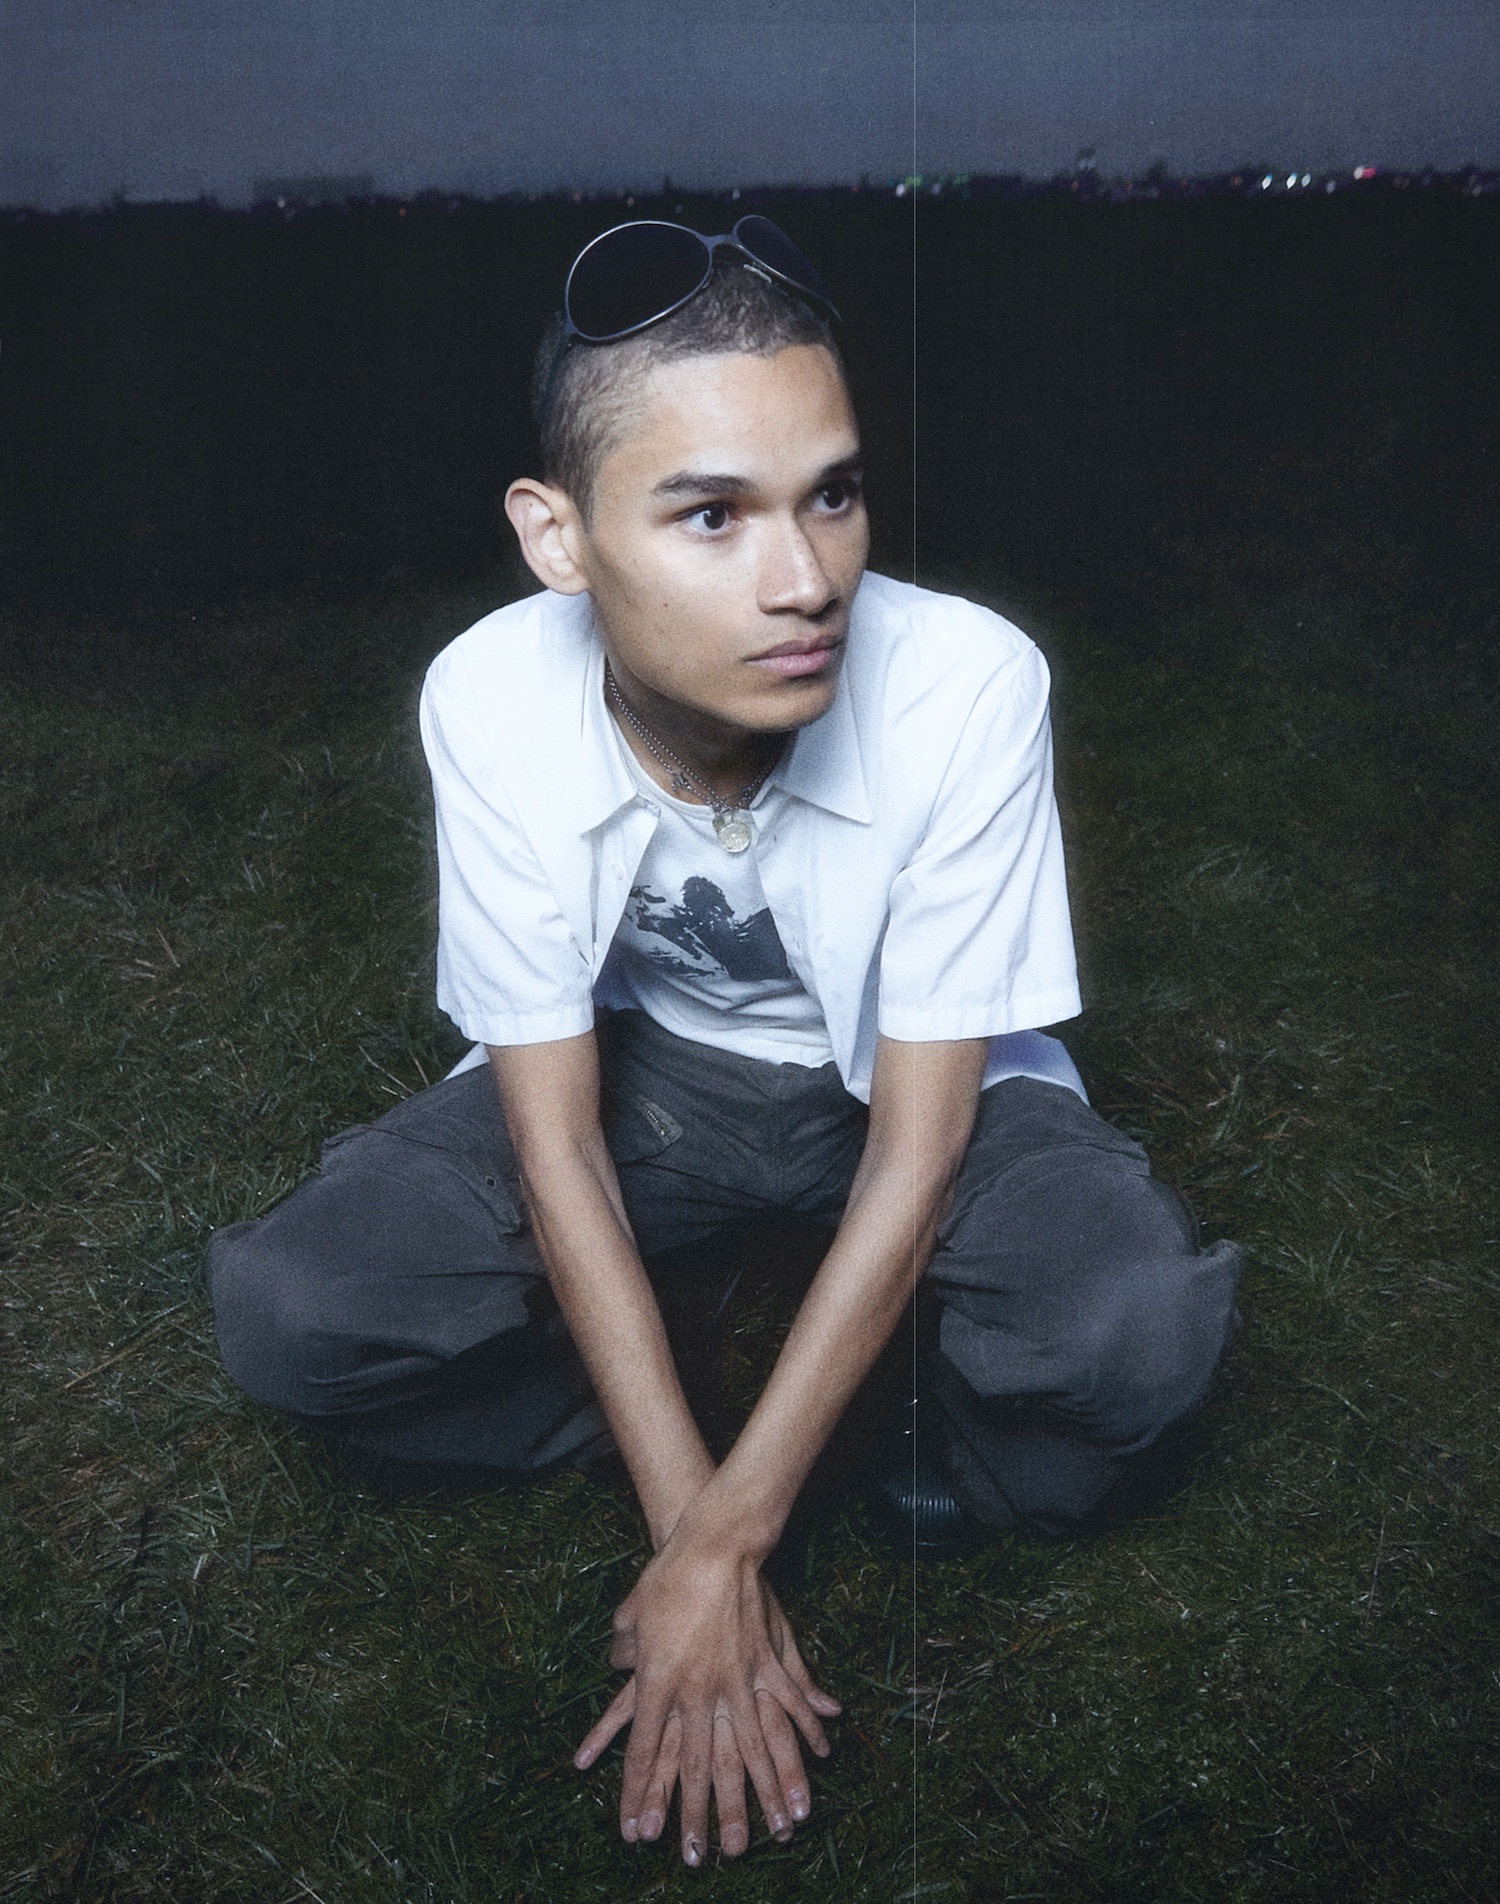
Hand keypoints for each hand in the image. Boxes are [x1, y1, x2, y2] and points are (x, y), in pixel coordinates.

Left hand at [573, 1539, 840, 1863]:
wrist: (712, 1543)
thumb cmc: (666, 1576)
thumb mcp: (633, 1612)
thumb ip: (626, 1644)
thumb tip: (618, 1658)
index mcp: (658, 1681)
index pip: (645, 1750)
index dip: (638, 1794)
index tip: (635, 1832)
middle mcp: (698, 1691)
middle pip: (698, 1766)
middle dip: (698, 1816)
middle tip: (703, 1858)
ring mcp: (737, 1679)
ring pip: (750, 1750)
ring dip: (762, 1794)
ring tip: (776, 1832)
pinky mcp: (765, 1661)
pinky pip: (788, 1703)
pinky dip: (806, 1729)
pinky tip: (823, 1754)